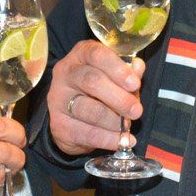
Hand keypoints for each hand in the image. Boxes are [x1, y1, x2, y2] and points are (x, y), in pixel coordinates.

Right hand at [48, 39, 144, 155]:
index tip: (135, 84)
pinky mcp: (59, 125)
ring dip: (114, 121)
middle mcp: (65, 73)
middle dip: (119, 99)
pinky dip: (108, 139)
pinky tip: (122, 141)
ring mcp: (58, 99)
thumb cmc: (98, 89)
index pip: (96, 54)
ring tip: (127, 126)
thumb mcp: (114, 75)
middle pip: (92, 82)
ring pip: (89, 110)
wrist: (72, 116)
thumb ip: (127, 71)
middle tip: (136, 111)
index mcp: (81, 55)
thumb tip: (137, 67)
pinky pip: (87, 134)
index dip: (117, 68)